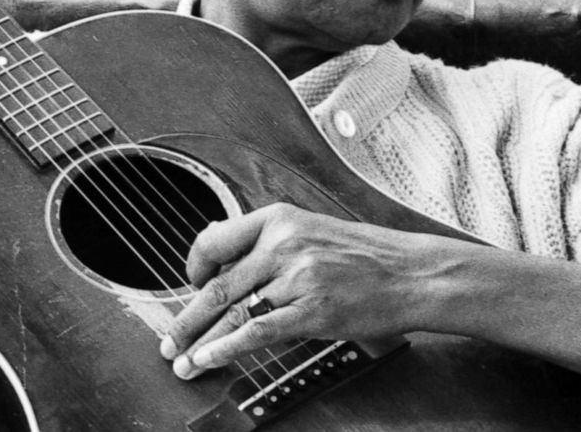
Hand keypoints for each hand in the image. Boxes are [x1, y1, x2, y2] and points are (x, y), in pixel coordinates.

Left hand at [160, 203, 461, 378]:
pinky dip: (226, 349)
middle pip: (217, 285)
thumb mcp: (313, 229)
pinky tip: (209, 360)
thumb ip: (269, 240)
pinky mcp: (312, 310)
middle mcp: (283, 244)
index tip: (189, 285)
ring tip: (182, 362)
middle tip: (168, 340)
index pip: (214, 239)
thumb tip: (222, 252)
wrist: (413, 272)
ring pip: (232, 312)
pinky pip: (257, 332)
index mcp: (279, 218)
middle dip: (185, 319)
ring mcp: (296, 278)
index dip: (193, 267)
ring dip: (199, 341)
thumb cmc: (367, 255)